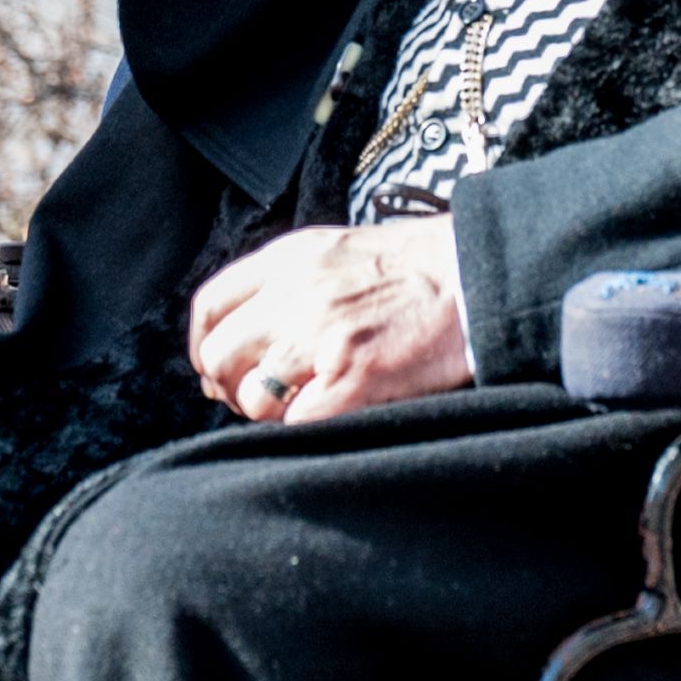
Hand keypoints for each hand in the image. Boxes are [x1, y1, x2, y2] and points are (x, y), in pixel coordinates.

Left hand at [189, 218, 471, 423]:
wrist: (474, 275)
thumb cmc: (413, 269)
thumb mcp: (336, 251)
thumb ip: (284, 282)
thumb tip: (242, 334)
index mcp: (289, 258)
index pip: (211, 306)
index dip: (206, 346)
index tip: (219, 368)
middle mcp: (297, 294)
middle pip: (221, 356)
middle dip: (232, 387)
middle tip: (259, 399)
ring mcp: (323, 337)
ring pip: (254, 398)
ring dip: (270, 414)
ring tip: (302, 407)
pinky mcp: (355, 378)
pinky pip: (297, 424)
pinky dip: (305, 429)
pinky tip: (331, 415)